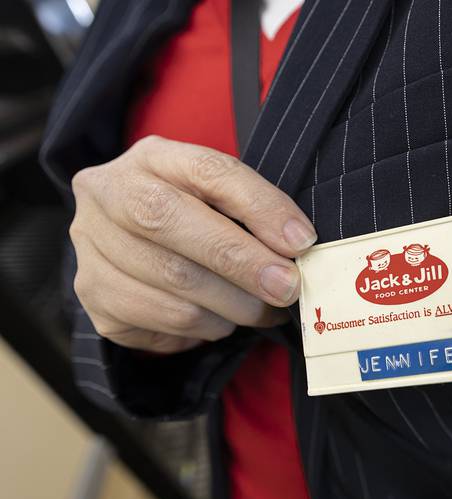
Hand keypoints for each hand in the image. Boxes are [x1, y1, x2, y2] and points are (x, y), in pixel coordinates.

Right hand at [69, 135, 316, 353]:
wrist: (133, 241)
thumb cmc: (195, 217)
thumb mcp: (221, 198)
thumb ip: (253, 211)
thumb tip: (296, 248)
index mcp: (151, 157)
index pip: (207, 170)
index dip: (259, 206)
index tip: (300, 241)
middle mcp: (108, 194)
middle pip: (171, 224)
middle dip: (243, 263)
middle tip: (287, 289)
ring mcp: (91, 246)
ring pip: (170, 283)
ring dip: (232, 306)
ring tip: (261, 310)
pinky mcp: (93, 296)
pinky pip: (160, 322)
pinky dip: (204, 328)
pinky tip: (220, 320)